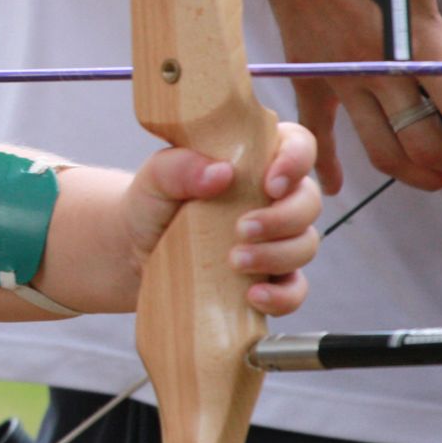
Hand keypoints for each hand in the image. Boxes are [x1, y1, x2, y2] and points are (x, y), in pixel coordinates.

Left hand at [122, 121, 319, 316]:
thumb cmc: (150, 205)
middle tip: (242, 229)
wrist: (132, 251)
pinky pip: (294, 290)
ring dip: (277, 255)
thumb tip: (221, 173)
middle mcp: (272, 198)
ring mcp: (275, 239)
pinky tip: (254, 296)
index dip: (296, 161)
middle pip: (309, 201)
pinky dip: (283, 297)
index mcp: (253, 160)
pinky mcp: (268, 277)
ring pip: (306, 245)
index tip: (270, 184)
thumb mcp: (155, 179)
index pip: (297, 145)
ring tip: (234, 261)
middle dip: (284, 218)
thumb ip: (180, 168)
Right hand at [249, 0, 441, 193]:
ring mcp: (341, 79)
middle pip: (426, 146)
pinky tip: (336, 185)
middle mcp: (378, 71)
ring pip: (381, 152)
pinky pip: (317, 134)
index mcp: (414, 40)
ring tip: (439, 164)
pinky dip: (326, 165)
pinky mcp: (311, 77)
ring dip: (416, 171)